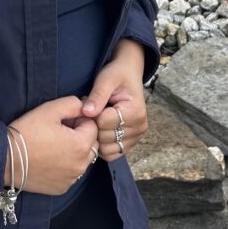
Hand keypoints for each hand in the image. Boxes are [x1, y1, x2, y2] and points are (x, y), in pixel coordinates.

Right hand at [5, 95, 98, 195]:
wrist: (6, 158)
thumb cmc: (27, 132)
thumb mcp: (49, 109)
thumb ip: (72, 104)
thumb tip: (85, 106)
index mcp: (81, 144)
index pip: (93, 126)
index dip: (79, 119)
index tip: (63, 119)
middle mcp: (81, 165)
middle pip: (92, 144)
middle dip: (81, 135)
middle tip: (59, 131)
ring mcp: (72, 179)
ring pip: (83, 160)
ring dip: (76, 151)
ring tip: (54, 145)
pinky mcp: (62, 188)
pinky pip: (72, 174)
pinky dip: (66, 166)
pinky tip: (50, 159)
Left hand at [75, 40, 148, 161]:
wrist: (128, 75)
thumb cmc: (117, 75)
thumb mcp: (105, 79)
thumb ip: (97, 95)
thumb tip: (87, 113)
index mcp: (135, 112)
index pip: (103, 122)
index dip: (91, 113)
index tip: (90, 101)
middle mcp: (139, 127)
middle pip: (105, 137)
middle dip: (93, 124)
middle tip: (92, 109)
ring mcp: (136, 137)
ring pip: (107, 149)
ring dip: (97, 136)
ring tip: (97, 118)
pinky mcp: (130, 143)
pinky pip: (111, 154)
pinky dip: (102, 145)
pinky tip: (100, 129)